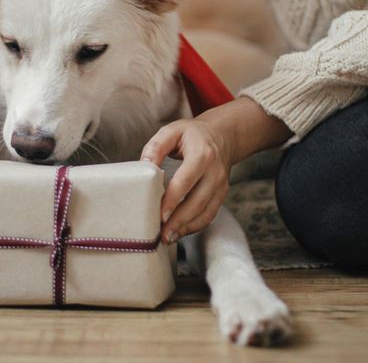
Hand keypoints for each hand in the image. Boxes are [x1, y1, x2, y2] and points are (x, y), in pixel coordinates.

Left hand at [140, 97, 292, 242]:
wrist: (222, 135)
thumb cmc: (192, 134)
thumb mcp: (172, 131)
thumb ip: (156, 147)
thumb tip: (144, 166)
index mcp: (202, 155)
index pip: (186, 181)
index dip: (172, 200)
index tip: (160, 215)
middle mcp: (215, 172)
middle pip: (197, 202)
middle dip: (179, 220)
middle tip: (161, 234)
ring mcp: (221, 185)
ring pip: (205, 212)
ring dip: (187, 227)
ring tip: (168, 237)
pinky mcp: (222, 194)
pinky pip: (210, 215)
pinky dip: (195, 226)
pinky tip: (180, 231)